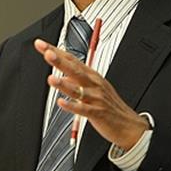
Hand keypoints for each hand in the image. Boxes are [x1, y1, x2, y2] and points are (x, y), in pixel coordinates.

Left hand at [34, 38, 148, 150]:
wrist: (129, 125)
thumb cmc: (110, 106)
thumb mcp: (94, 88)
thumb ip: (77, 80)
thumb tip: (62, 75)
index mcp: (92, 76)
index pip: (71, 59)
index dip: (56, 51)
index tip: (41, 45)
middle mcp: (94, 84)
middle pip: (74, 70)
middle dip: (60, 61)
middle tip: (47, 53)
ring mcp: (96, 98)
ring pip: (78, 89)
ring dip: (64, 84)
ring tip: (51, 78)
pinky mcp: (98, 113)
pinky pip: (83, 110)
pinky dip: (72, 106)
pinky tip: (62, 103)